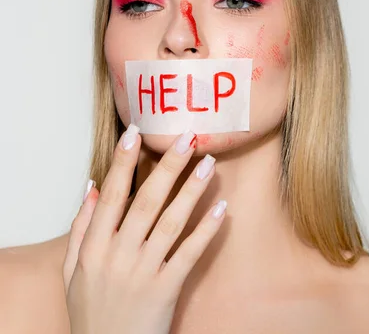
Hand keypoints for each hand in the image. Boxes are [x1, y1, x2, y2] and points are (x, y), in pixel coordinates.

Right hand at [62, 125, 226, 333]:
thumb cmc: (90, 311)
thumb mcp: (72, 271)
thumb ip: (81, 228)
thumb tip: (93, 186)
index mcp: (94, 248)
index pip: (111, 196)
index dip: (122, 162)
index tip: (135, 131)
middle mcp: (118, 255)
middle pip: (146, 202)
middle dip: (167, 166)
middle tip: (187, 137)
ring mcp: (143, 273)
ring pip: (170, 223)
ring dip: (191, 190)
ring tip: (208, 163)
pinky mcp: (166, 290)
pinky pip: (189, 255)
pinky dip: (205, 231)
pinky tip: (221, 208)